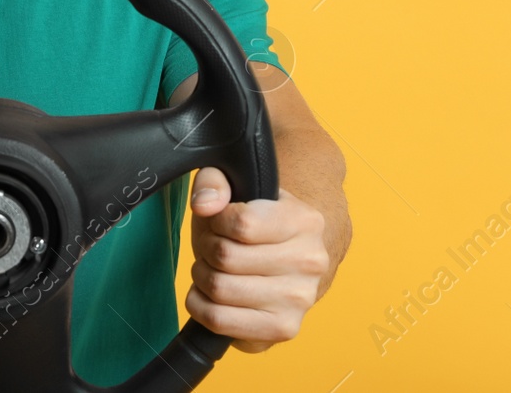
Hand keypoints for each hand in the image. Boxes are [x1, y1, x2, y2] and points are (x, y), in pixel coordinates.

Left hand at [185, 166, 330, 351]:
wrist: (288, 260)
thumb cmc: (256, 224)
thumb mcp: (238, 189)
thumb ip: (215, 181)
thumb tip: (205, 205)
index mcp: (306, 221)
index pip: (241, 223)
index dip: (215, 220)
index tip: (219, 221)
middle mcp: (310, 262)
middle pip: (226, 256)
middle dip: (206, 248)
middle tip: (212, 245)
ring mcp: (299, 300)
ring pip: (219, 288)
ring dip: (201, 276)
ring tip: (212, 268)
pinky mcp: (282, 328)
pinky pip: (219, 320)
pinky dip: (200, 305)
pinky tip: (209, 294)